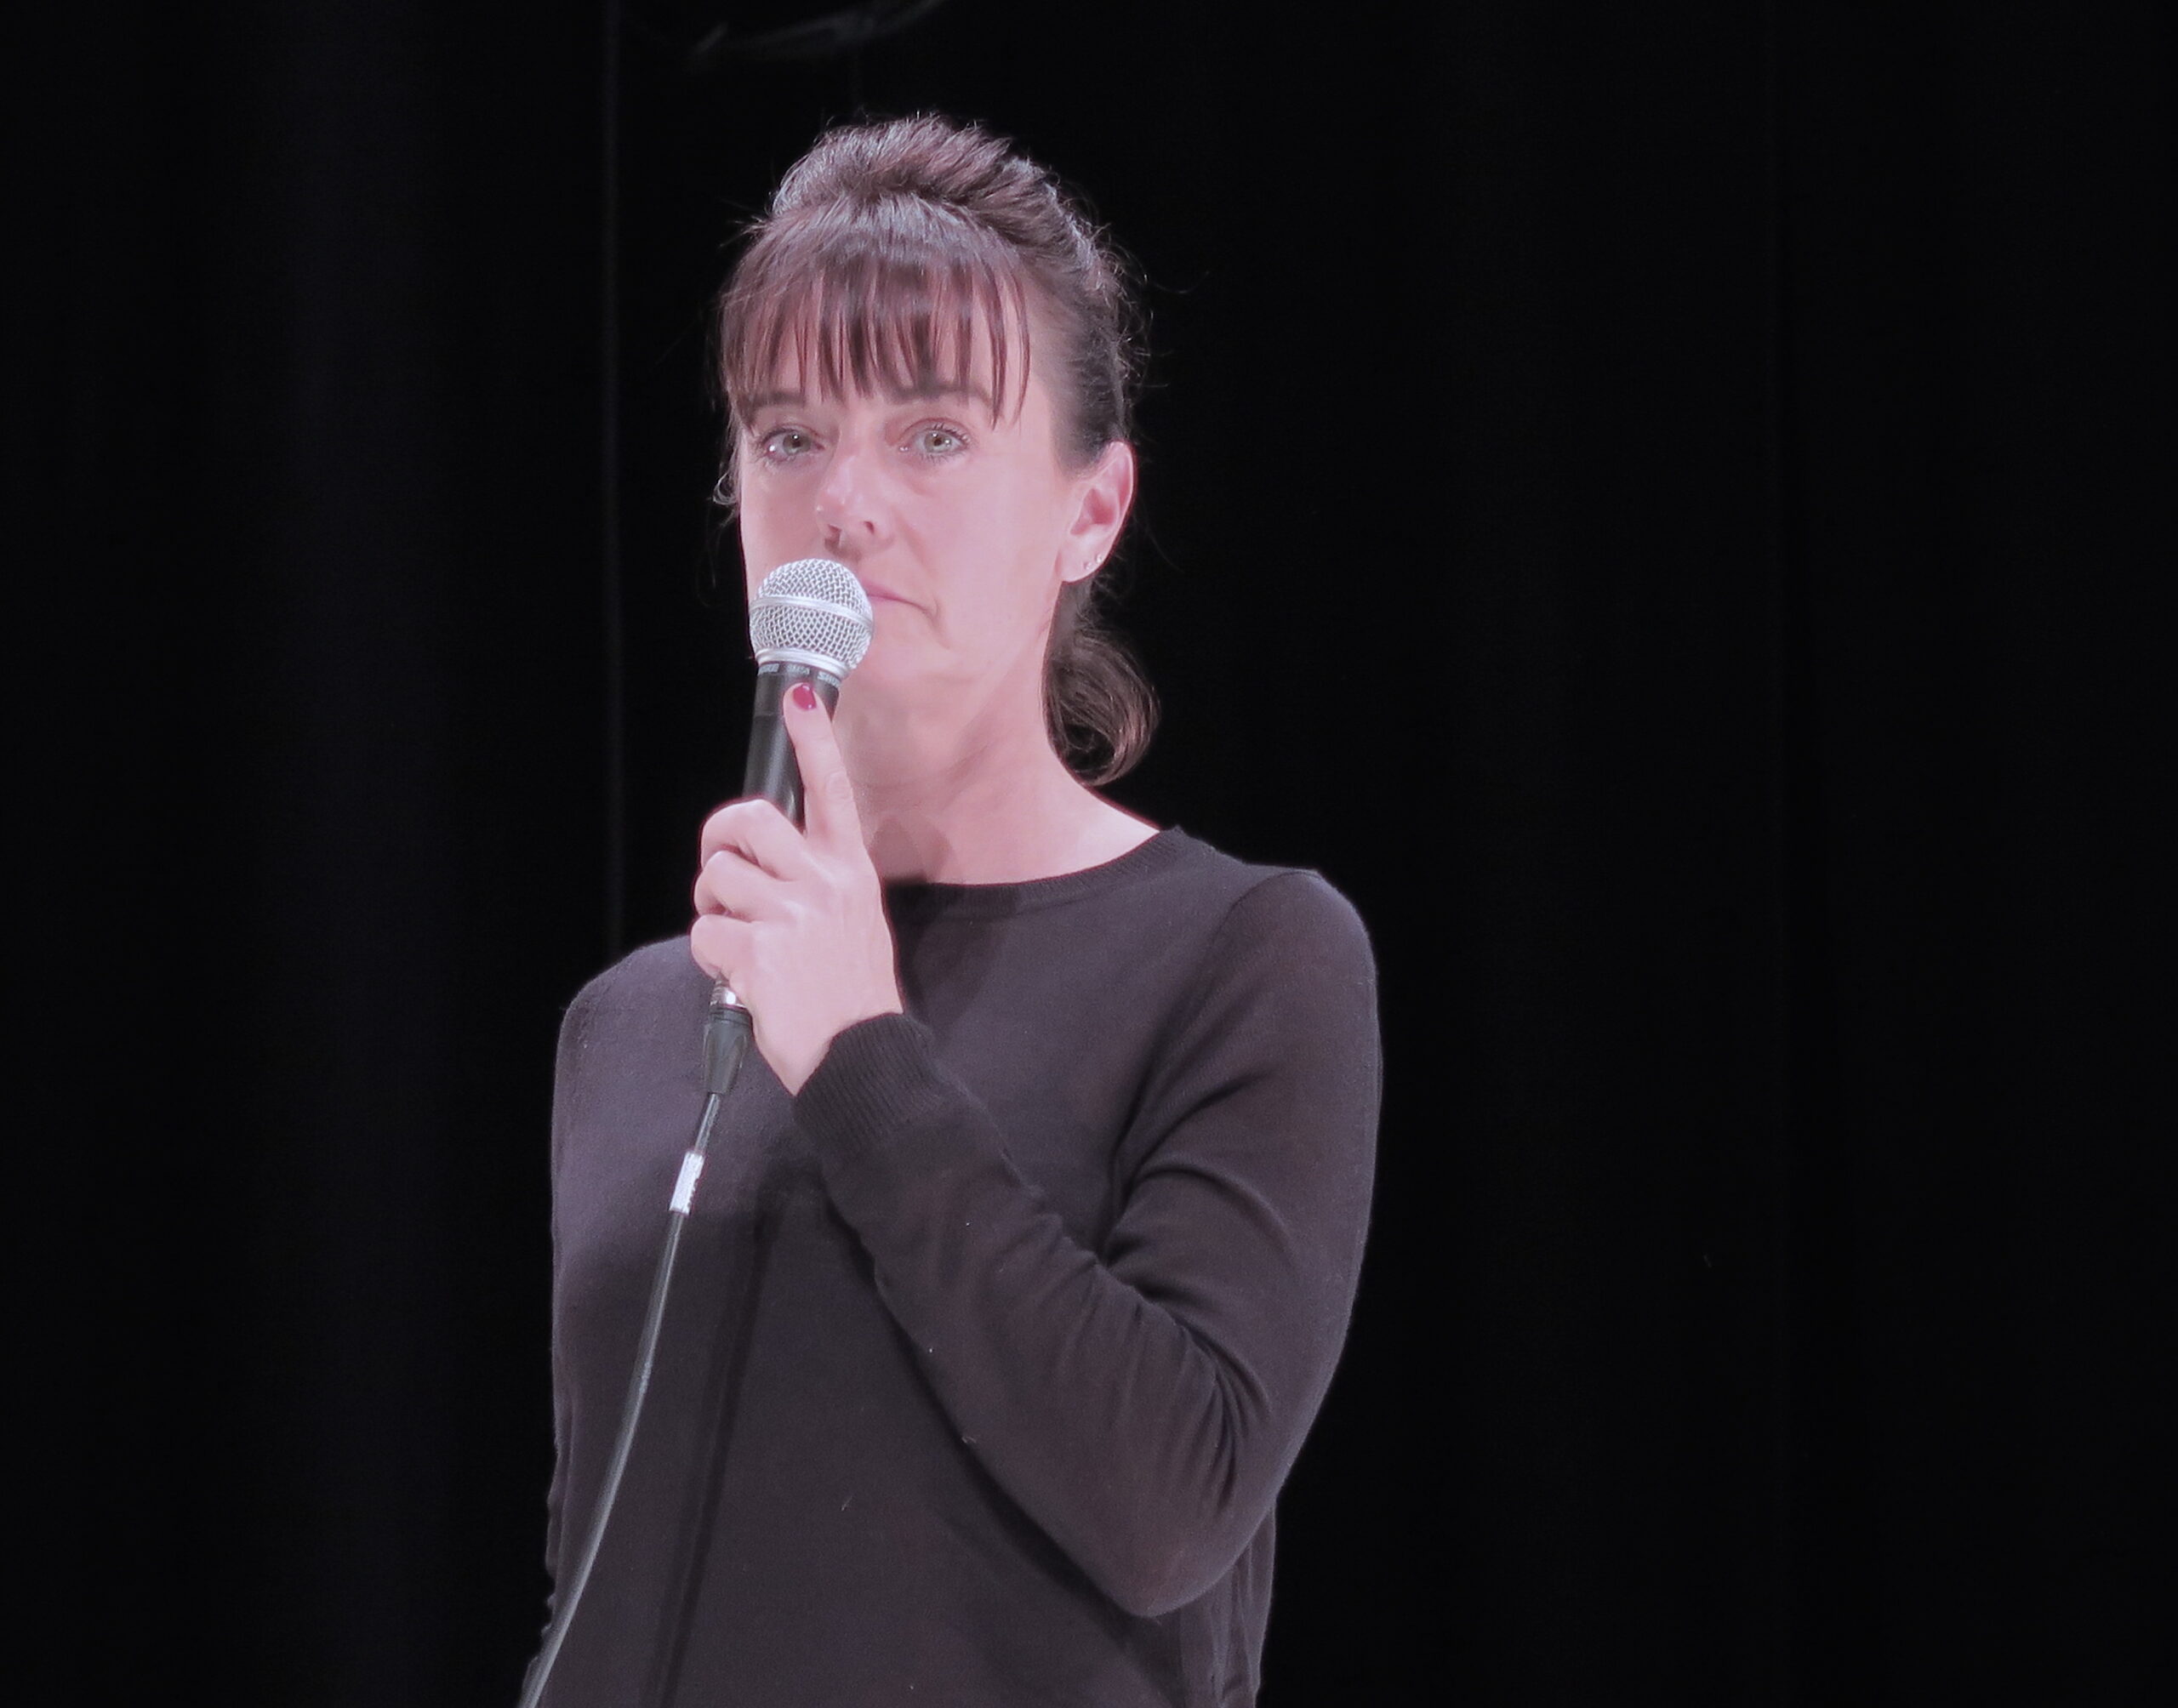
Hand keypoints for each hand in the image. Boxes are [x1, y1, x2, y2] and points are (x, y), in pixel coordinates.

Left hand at [690, 682, 903, 1093]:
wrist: (861, 1056)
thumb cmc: (852, 997)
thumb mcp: (857, 925)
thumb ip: (819, 887)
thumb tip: (763, 870)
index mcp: (851, 873)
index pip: (833, 790)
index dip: (814, 737)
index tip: (801, 695)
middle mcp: (824, 884)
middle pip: (750, 819)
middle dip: (718, 837)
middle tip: (719, 869)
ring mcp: (792, 915)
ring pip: (718, 876)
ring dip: (712, 906)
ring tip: (737, 938)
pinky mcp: (759, 951)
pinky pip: (704, 931)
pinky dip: (709, 955)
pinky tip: (738, 975)